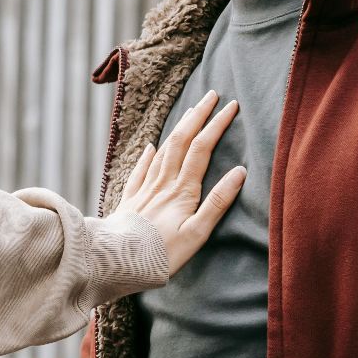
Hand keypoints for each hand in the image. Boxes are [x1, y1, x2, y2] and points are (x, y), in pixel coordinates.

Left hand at [112, 90, 245, 274]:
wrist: (117, 261)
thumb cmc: (162, 254)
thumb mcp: (197, 233)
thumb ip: (217, 202)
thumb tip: (239, 172)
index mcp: (182, 190)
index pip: (202, 148)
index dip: (216, 125)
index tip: (231, 106)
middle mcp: (162, 183)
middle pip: (182, 141)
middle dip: (198, 116)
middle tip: (212, 95)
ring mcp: (144, 189)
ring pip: (163, 150)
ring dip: (178, 129)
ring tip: (189, 112)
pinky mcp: (130, 200)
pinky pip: (140, 170)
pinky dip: (147, 155)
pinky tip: (150, 146)